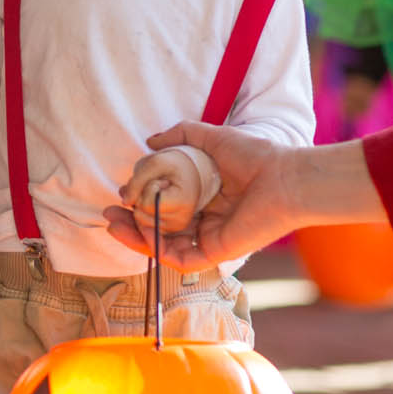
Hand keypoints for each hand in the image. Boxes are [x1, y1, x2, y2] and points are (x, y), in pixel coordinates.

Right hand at [103, 121, 299, 271]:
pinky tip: (141, 234)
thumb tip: (150, 141)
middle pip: (158, 227)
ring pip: (163, 245)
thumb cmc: (254, 155)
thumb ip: (180, 135)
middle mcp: (203, 219)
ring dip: (135, 238)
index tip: (122, 190)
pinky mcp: (216, 252)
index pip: (162, 205)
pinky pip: (180, 258)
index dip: (139, 200)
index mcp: (201, 196)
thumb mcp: (210, 137)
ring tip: (113, 224)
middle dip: (129, 223)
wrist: (283, 178)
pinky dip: (158, 250)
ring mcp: (207, 237)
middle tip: (108, 214)